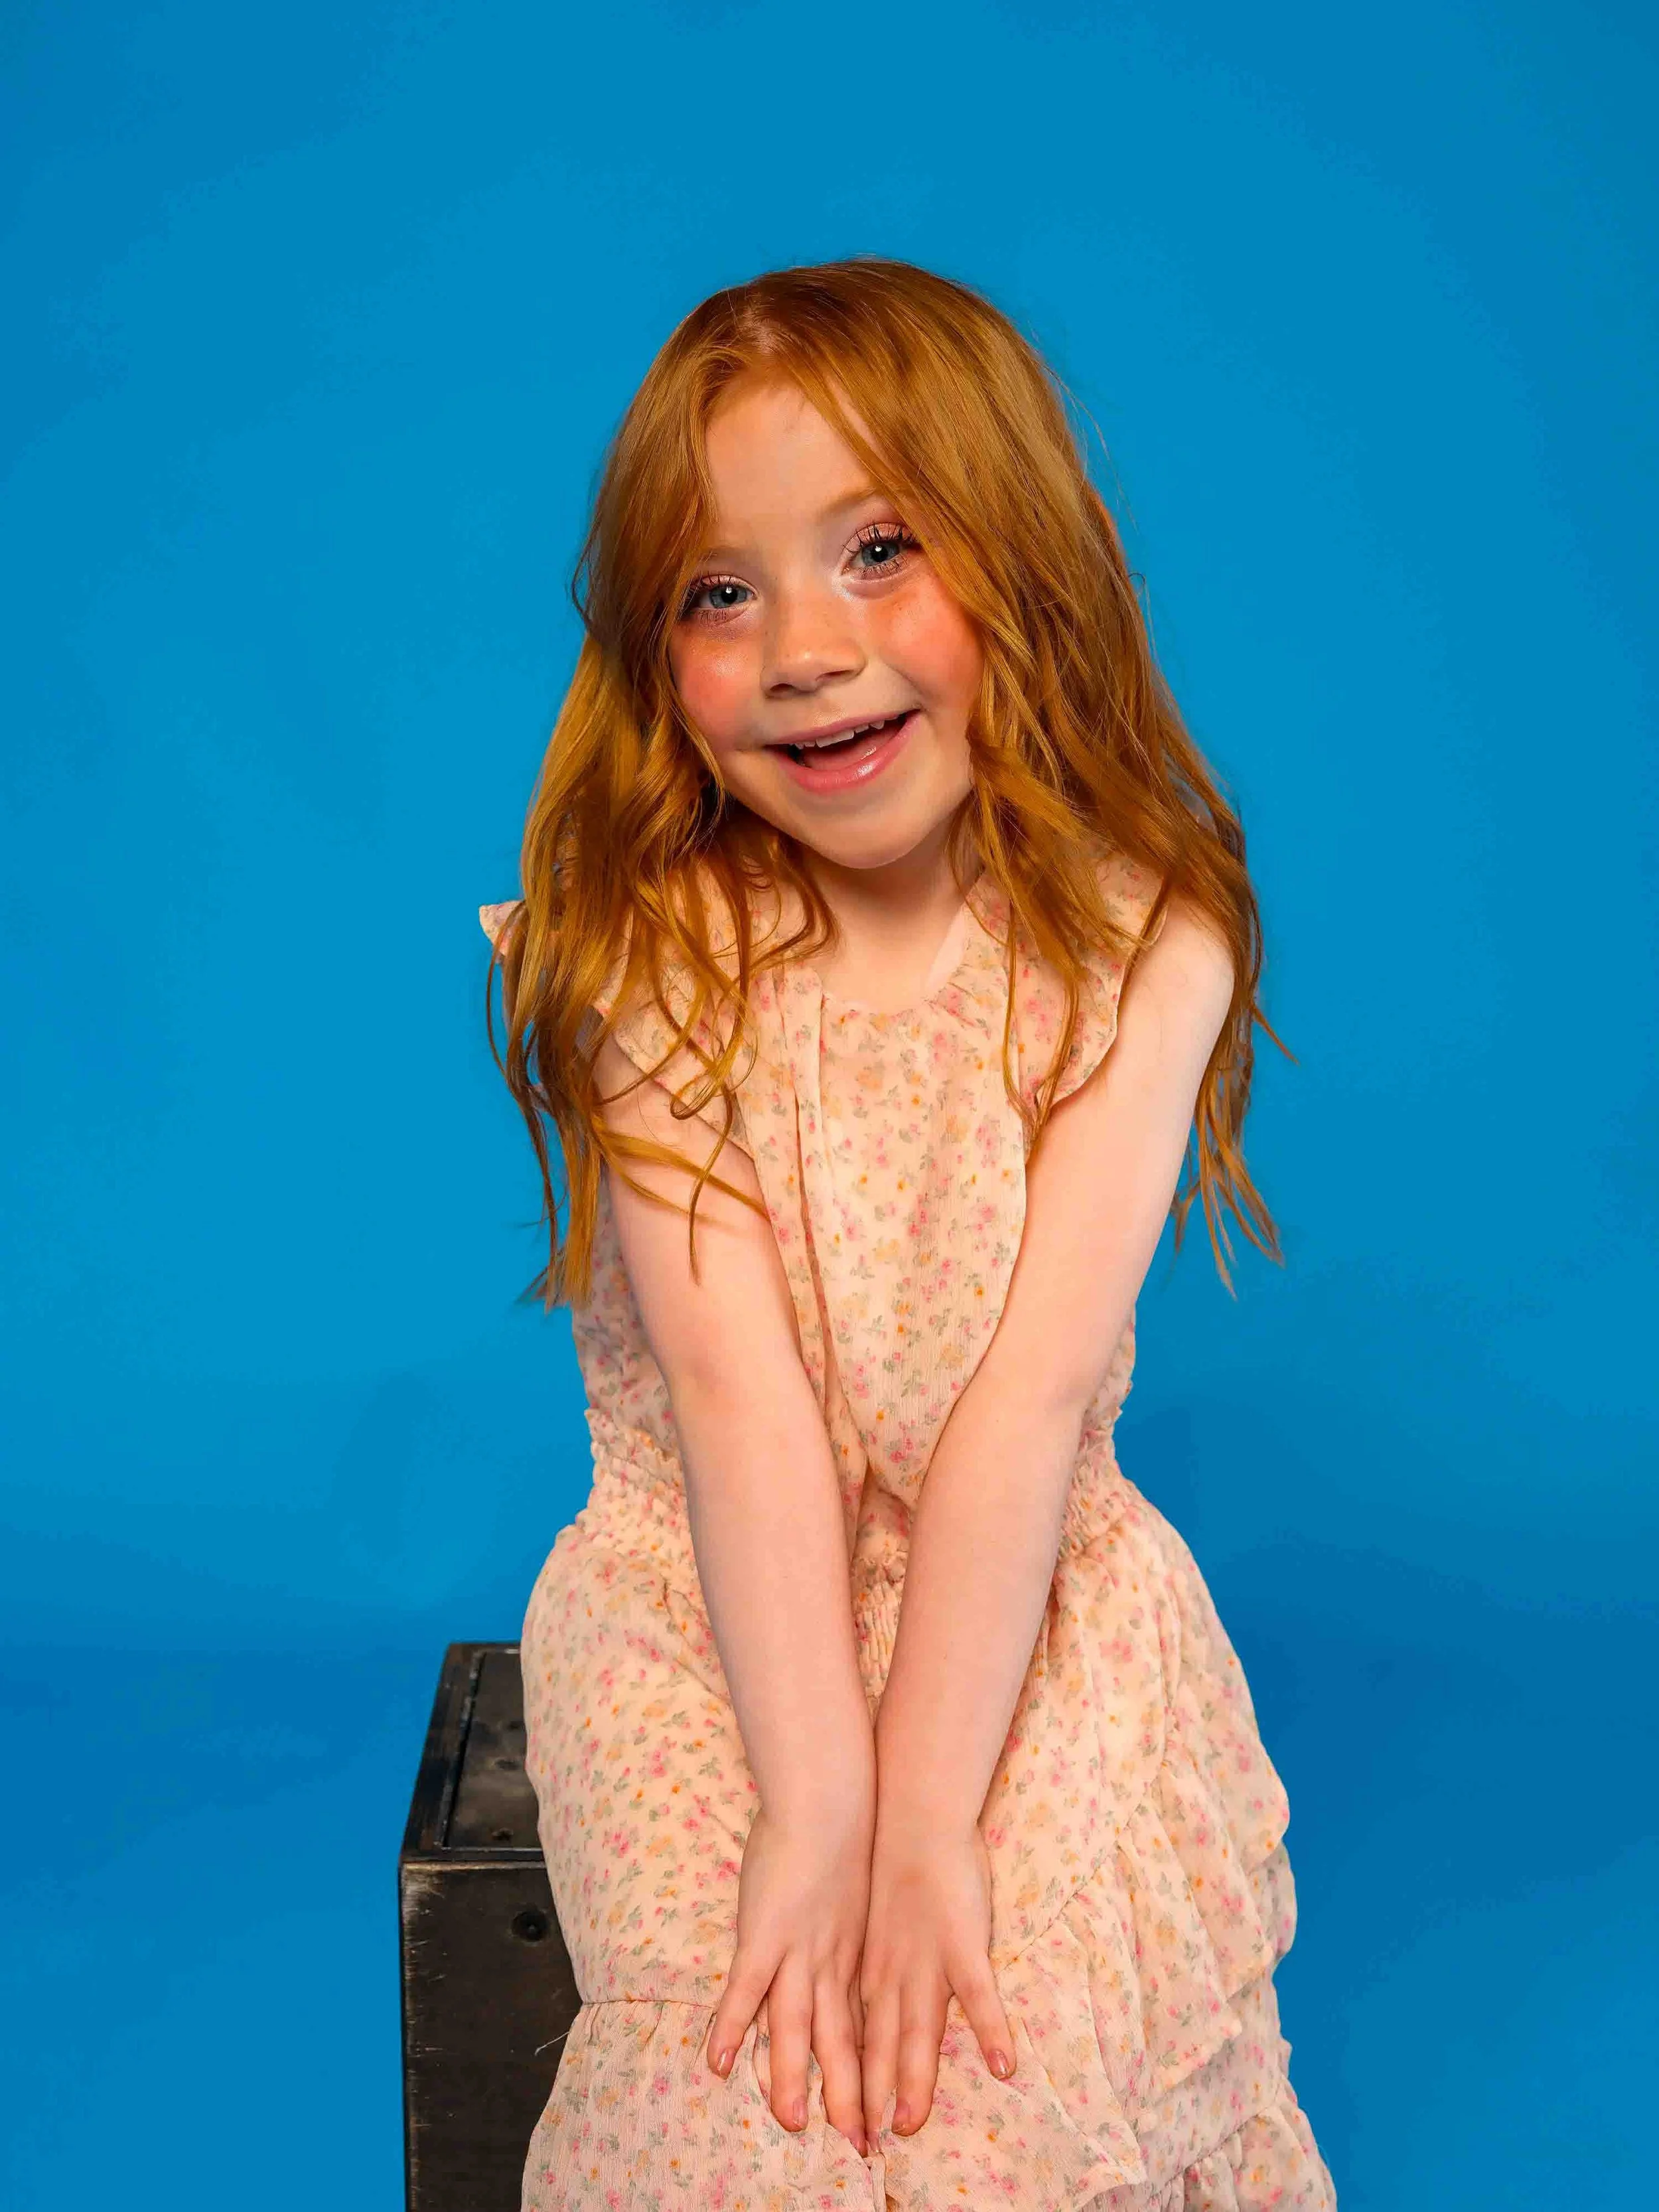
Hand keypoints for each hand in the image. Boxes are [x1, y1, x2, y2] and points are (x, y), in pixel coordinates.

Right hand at [705, 1800, 872, 2154]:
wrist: (832, 1795)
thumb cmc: (842, 1831)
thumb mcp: (853, 1891)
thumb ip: (843, 1926)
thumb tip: (838, 1943)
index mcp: (849, 1955)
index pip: (855, 2027)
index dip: (864, 2073)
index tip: (875, 2116)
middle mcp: (827, 1962)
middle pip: (836, 2039)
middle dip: (845, 2094)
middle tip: (857, 2145)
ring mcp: (795, 1950)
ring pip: (793, 2026)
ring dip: (792, 2076)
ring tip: (793, 2123)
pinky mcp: (765, 1932)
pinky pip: (745, 1988)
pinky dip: (731, 2025)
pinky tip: (718, 2063)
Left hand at [859, 1816, 1015, 2140]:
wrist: (914, 1812)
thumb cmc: (895, 1858)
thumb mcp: (868, 1916)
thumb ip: (871, 1959)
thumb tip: (862, 1990)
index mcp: (871, 1967)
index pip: (860, 2035)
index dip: (855, 2079)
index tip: (849, 2120)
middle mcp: (893, 1972)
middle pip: (882, 2044)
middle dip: (874, 2094)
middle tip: (868, 2141)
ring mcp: (927, 1960)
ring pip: (919, 2030)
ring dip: (913, 2079)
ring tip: (909, 2123)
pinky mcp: (962, 1942)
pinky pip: (980, 1995)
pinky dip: (991, 2030)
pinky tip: (1004, 2065)